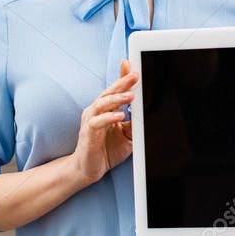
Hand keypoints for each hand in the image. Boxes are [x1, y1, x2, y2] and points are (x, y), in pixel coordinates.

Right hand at [71, 60, 138, 185]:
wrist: (89, 169)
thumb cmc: (106, 150)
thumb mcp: (127, 135)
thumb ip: (134, 123)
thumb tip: (146, 113)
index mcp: (106, 109)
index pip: (114, 90)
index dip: (122, 77)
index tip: (132, 66)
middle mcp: (96, 111)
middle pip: (109, 92)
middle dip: (122, 82)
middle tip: (135, 75)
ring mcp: (90, 120)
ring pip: (102, 103)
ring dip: (117, 98)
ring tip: (131, 95)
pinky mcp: (88, 132)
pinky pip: (97, 122)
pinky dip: (109, 118)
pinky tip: (120, 116)